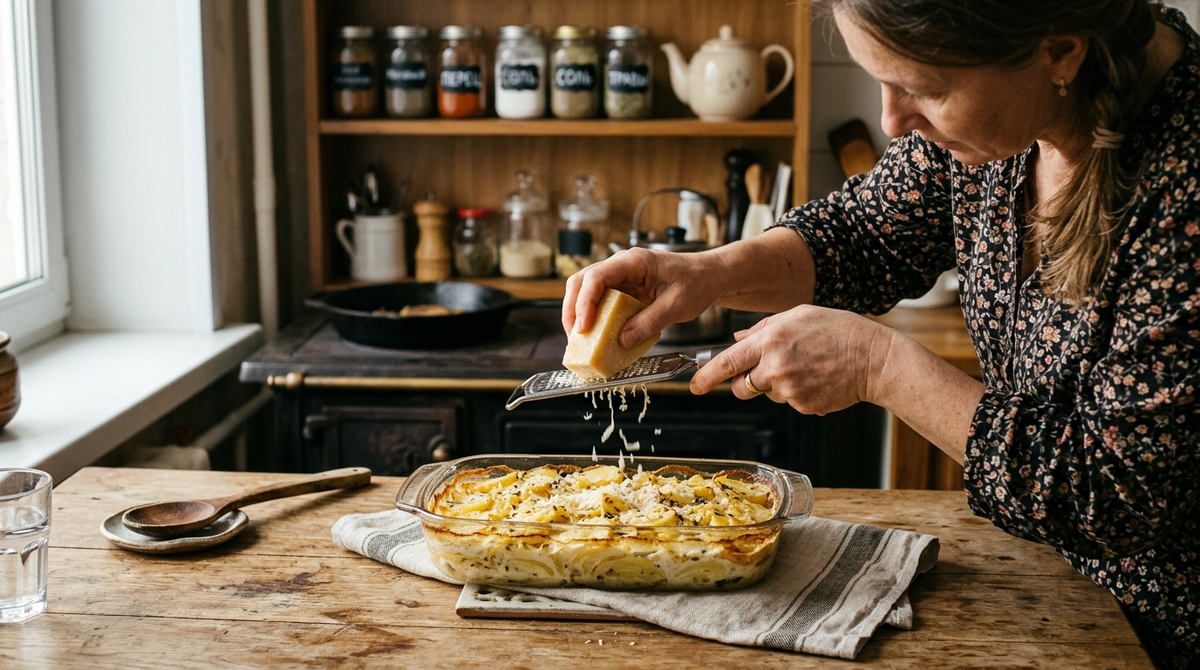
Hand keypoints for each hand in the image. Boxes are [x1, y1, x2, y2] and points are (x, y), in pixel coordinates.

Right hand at [562, 247, 720, 347]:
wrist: (708, 276)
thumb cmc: (696, 282)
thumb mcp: (677, 305)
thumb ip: (649, 322)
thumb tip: (623, 341)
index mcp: (633, 262)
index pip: (597, 277)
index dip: (585, 302)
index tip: (585, 326)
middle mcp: (621, 266)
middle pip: (581, 282)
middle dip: (572, 310)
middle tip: (575, 337)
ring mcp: (619, 278)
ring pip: (585, 292)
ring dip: (578, 315)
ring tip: (581, 340)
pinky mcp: (622, 290)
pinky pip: (600, 302)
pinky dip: (593, 319)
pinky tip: (596, 336)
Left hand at [691, 305, 896, 414]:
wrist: (874, 358)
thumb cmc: (839, 331)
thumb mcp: (798, 315)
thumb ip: (762, 328)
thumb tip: (737, 340)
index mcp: (770, 340)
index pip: (727, 363)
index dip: (706, 376)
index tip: (695, 385)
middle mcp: (776, 367)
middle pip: (742, 387)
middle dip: (744, 383)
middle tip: (763, 372)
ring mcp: (790, 390)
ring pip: (768, 393)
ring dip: (778, 384)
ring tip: (806, 366)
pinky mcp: (804, 406)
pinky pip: (790, 402)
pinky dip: (799, 392)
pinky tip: (817, 377)